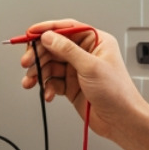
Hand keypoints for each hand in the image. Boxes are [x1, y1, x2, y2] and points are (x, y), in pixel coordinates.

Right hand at [19, 19, 141, 137]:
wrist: (121, 120)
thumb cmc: (117, 93)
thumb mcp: (91, 67)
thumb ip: (67, 50)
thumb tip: (49, 36)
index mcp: (96, 42)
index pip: (67, 28)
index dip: (47, 29)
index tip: (30, 33)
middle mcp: (86, 54)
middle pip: (54, 47)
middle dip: (38, 55)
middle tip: (27, 63)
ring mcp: (78, 70)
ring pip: (50, 65)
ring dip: (38, 73)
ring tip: (32, 81)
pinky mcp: (72, 86)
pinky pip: (53, 81)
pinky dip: (47, 87)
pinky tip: (48, 94)